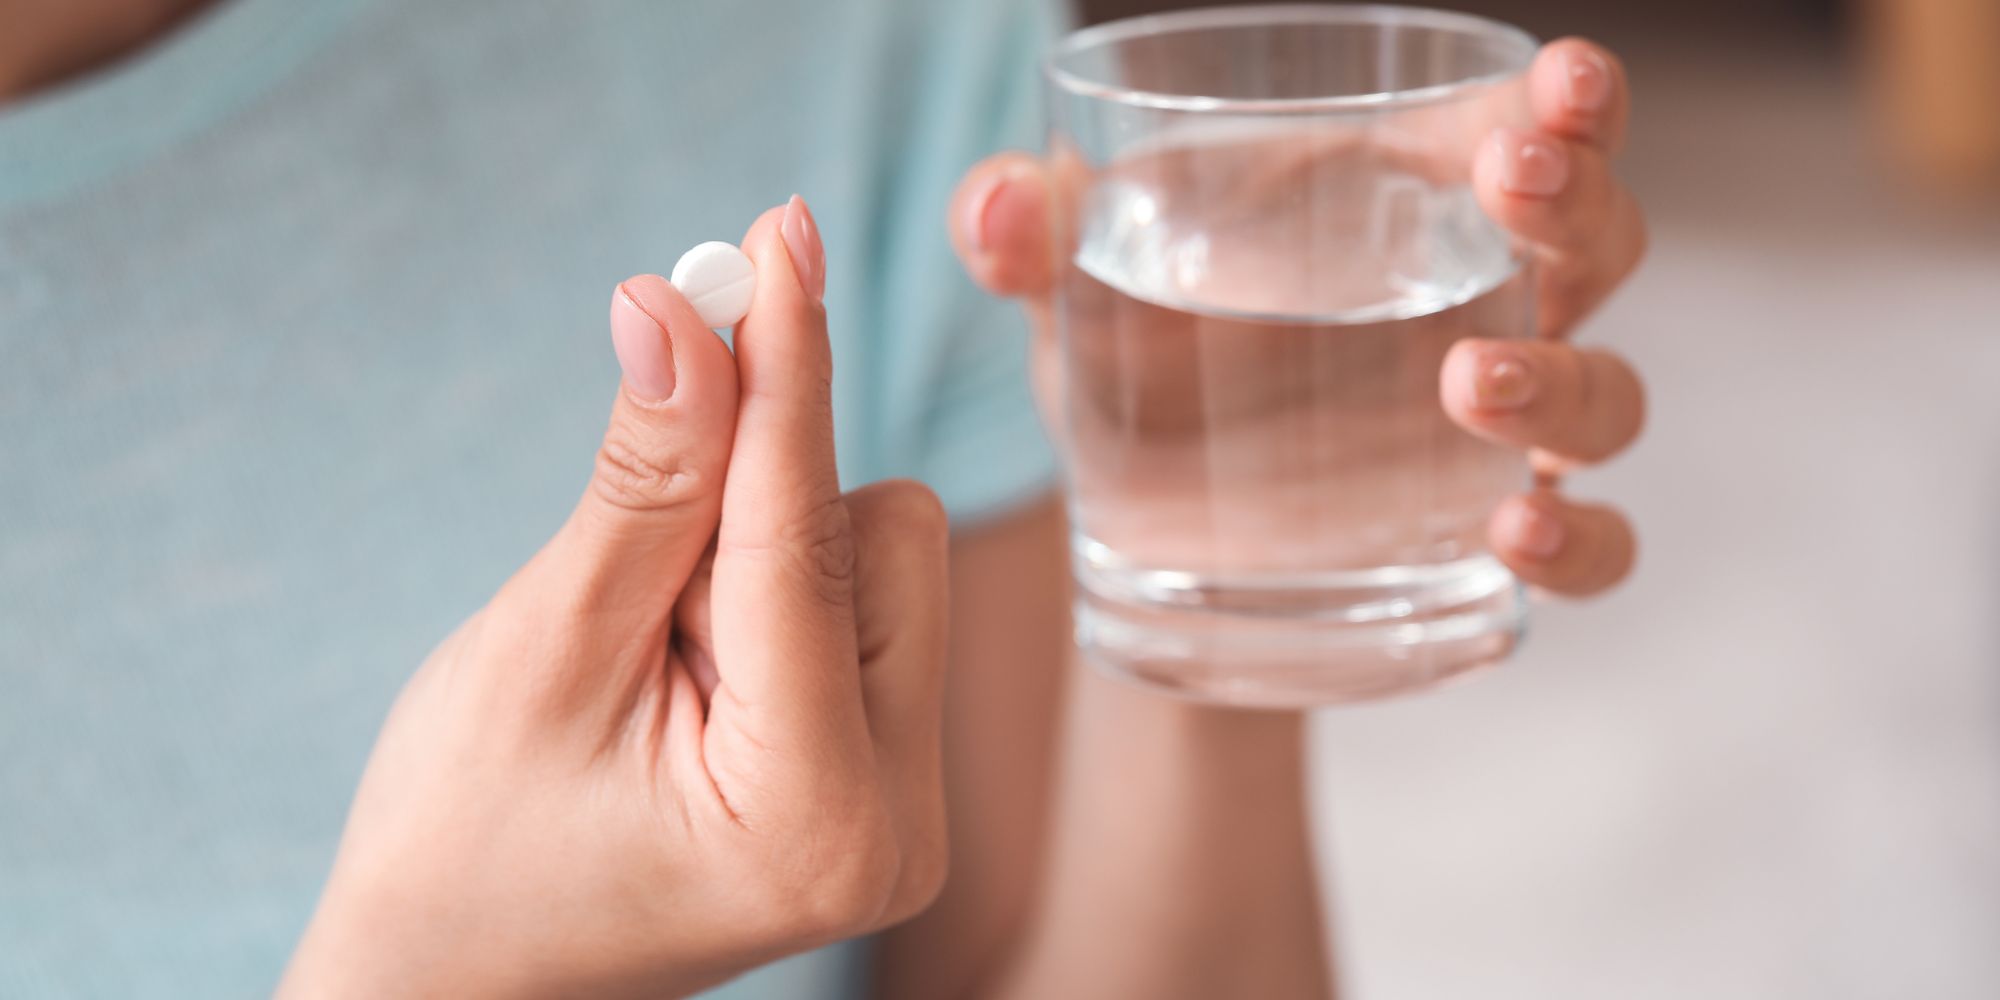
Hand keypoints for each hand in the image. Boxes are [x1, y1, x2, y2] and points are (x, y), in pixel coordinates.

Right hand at [281, 199, 948, 998]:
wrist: (460, 979)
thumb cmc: (467, 841)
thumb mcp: (543, 650)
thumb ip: (639, 483)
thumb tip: (682, 307)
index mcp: (815, 813)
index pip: (807, 536)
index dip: (785, 371)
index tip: (781, 234)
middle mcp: (899, 822)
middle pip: (879, 535)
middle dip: (750, 509)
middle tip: (631, 588)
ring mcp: (905, 810)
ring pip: (880, 559)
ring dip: (756, 555)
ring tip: (648, 659)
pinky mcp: (889, 785)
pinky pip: (865, 607)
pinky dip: (774, 593)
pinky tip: (688, 668)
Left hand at [949, 38, 1645, 596]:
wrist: (1141, 528)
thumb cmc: (1132, 355)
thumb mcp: (1073, 286)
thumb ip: (1028, 231)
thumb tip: (997, 206)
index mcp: (1402, 198)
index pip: (1525, 125)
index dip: (1569, 100)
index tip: (1557, 82)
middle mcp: (1479, 300)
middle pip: (1600, 237)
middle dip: (1576, 203)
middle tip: (1508, 190)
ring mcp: (1497, 430)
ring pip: (1606, 393)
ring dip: (1561, 380)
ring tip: (1465, 381)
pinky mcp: (1482, 543)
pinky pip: (1591, 544)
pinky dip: (1577, 541)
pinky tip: (1515, 533)